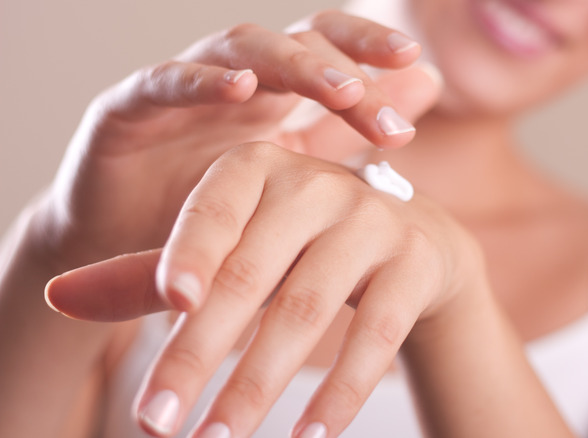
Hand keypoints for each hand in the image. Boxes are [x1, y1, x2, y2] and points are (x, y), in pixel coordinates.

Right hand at [34, 11, 439, 271]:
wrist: (139, 261)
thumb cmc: (219, 218)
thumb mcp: (293, 176)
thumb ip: (349, 130)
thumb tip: (428, 83)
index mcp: (273, 96)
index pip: (326, 52)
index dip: (367, 48)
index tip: (415, 63)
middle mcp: (232, 83)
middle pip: (291, 42)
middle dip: (342, 60)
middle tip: (388, 77)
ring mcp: (181, 92)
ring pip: (237, 51)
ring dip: (289, 64)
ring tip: (338, 87)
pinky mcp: (125, 112)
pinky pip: (162, 84)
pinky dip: (200, 82)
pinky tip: (241, 89)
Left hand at [47, 141, 484, 437]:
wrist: (411, 244)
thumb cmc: (301, 247)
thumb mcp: (233, 249)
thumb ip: (154, 274)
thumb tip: (60, 297)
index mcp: (261, 169)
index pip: (212, 214)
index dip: (184, 261)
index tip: (165, 315)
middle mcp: (318, 186)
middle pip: (251, 277)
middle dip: (200, 356)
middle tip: (157, 425)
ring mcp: (373, 221)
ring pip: (308, 310)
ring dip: (258, 384)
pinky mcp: (415, 262)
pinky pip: (376, 334)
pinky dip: (340, 391)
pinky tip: (307, 436)